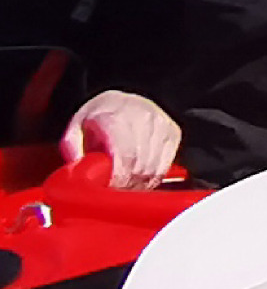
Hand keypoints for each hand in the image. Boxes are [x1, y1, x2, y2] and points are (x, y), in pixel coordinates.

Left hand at [61, 90, 182, 188]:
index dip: (118, 178)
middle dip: (127, 184)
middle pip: (140, 165)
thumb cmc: (101, 113)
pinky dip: (153, 177)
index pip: (125, 156)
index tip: (108, 187)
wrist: (125, 98)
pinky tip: (140, 178)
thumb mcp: (76, 126)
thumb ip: (71, 148)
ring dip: (139, 183)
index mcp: (115, 117)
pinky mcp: (173, 133)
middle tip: (114, 190)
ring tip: (126, 186)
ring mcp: (161, 126)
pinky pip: (165, 165)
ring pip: (154, 168)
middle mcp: (143, 118)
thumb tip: (75, 171)